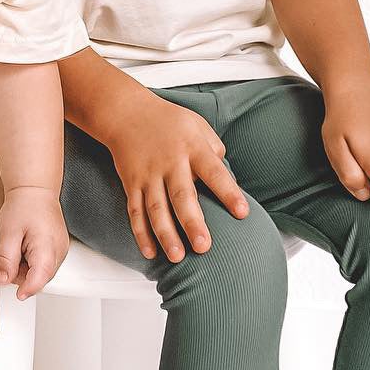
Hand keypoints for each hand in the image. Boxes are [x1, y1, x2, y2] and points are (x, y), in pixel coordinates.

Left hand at [0, 185, 70, 299]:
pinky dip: (33, 261)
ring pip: (43, 272)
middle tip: (11, 255)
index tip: (17, 295)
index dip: (27, 289)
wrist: (35, 189)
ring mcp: (61, 249)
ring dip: (28, 268)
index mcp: (48, 247)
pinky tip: (26, 246)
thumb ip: (6, 260)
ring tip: (19, 246)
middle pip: (41, 278)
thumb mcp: (8, 233)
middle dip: (23, 275)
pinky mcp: (59, 247)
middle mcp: (59, 251)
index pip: (39, 280)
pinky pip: (46, 263)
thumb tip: (4, 281)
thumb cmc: (24, 206)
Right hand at [104, 91, 250, 262]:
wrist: (126, 112)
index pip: (214, 172)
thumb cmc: (169, 121)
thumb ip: (215, 151)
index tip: (243, 213)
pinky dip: (141, 233)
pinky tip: (150, 252)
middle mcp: (170, 162)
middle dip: (192, 223)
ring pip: (155, 208)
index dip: (228, 193)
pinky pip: (135, 211)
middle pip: (181, 196)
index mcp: (192, 147)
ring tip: (177, 257)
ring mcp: (148, 174)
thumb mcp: (198, 126)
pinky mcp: (131, 183)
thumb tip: (228, 180)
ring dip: (165, 234)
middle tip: (204, 247)